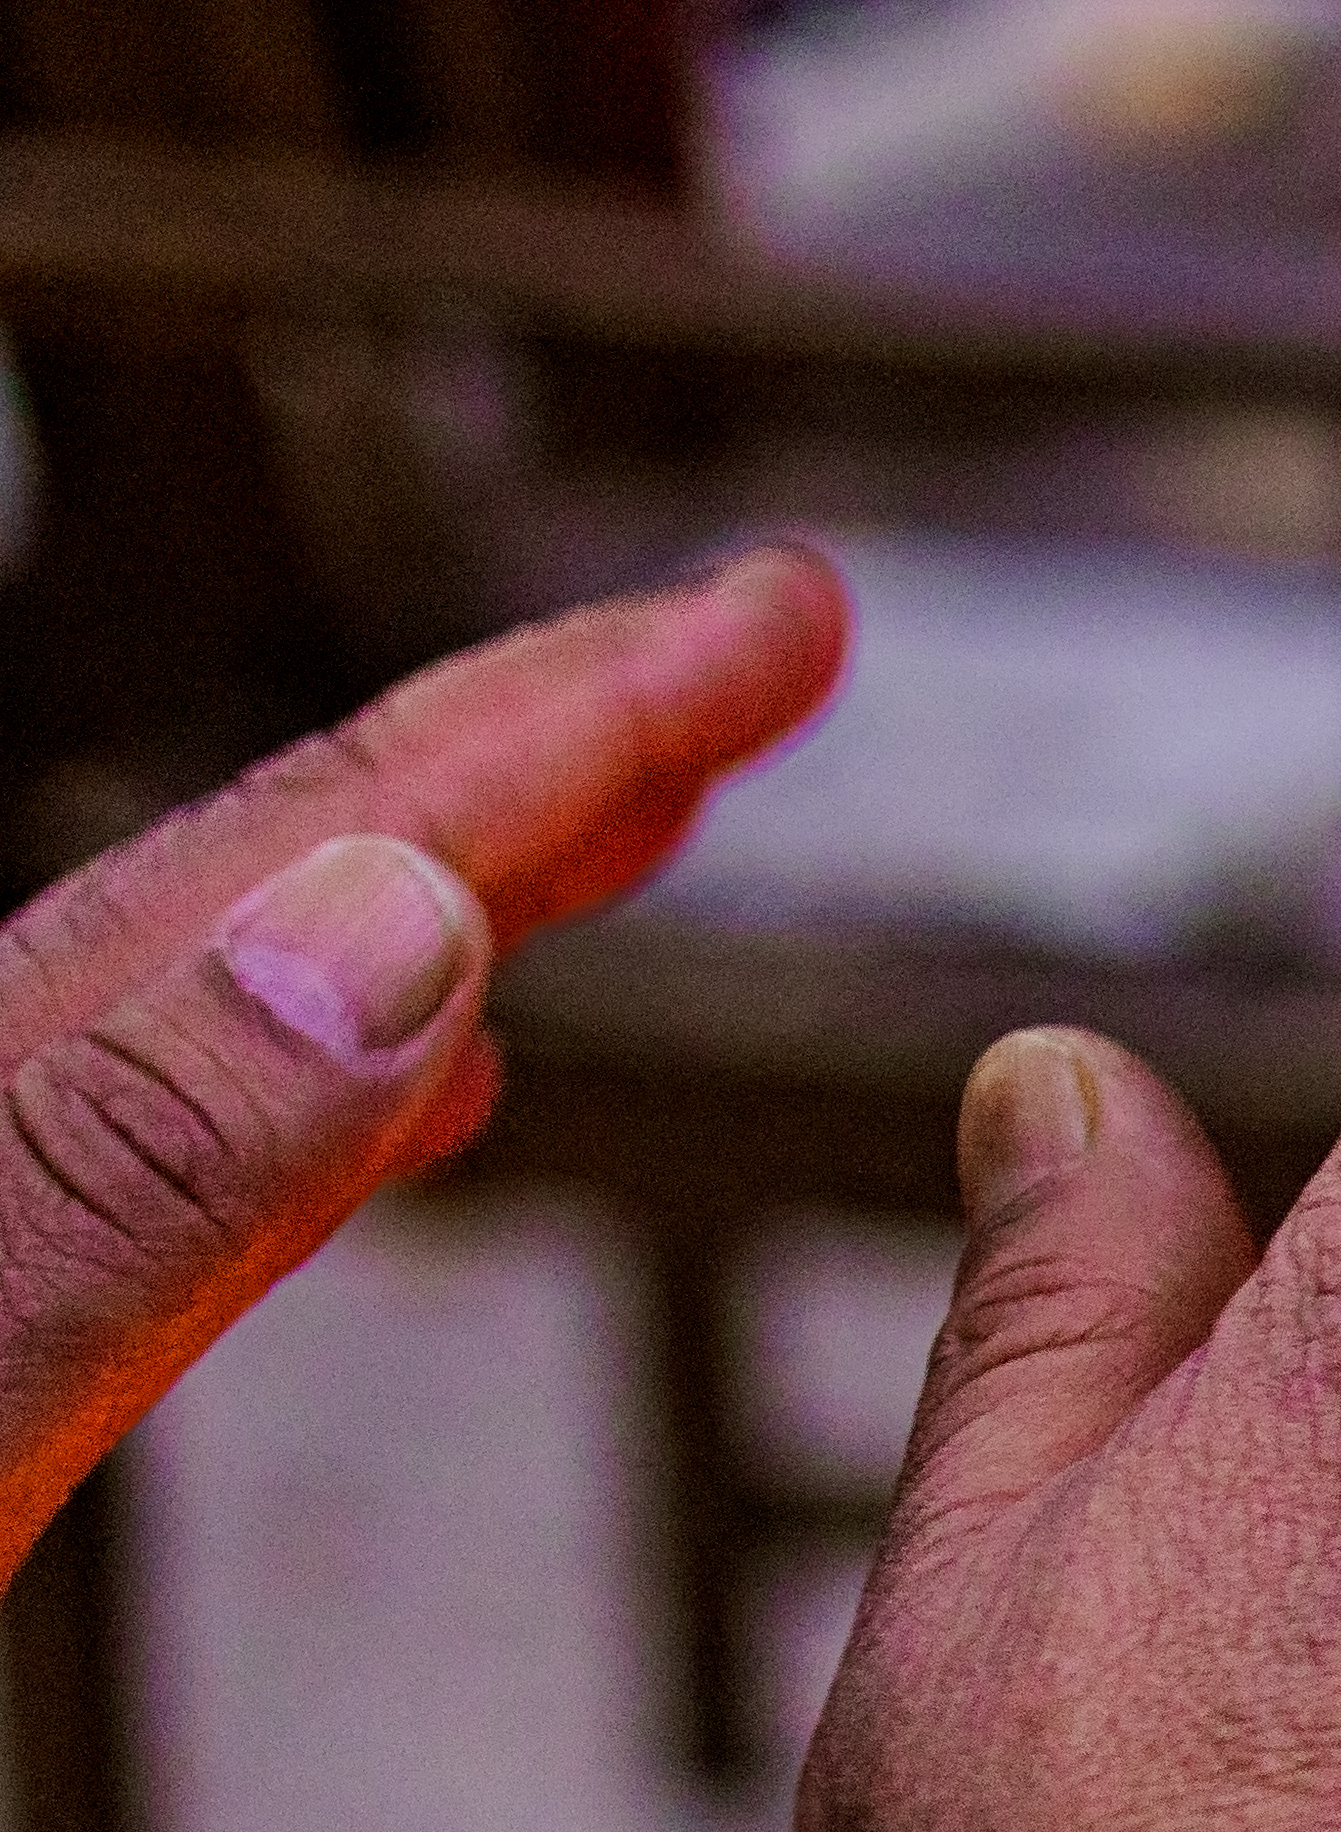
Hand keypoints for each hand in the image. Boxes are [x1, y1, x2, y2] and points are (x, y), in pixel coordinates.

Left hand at [0, 553, 848, 1562]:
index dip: (570, 727)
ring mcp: (2, 1205)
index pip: (323, 865)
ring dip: (483, 880)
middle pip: (301, 879)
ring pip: (269, 990)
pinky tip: (430, 1075)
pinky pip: (208, 1136)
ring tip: (642, 806)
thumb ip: (123, 1170)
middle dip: (555, 746)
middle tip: (759, 646)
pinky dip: (361, 1066)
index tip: (773, 626)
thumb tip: (397, 924)